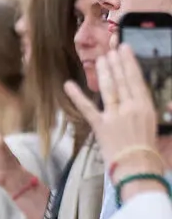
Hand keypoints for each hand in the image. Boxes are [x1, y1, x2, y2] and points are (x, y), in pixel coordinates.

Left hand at [65, 46, 169, 188]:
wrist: (138, 169)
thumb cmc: (148, 151)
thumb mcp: (152, 125)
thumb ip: (143, 109)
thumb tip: (136, 97)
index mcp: (145, 107)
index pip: (136, 80)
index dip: (129, 63)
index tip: (124, 49)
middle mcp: (130, 107)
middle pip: (122, 80)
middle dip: (115, 63)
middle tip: (109, 50)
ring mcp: (114, 116)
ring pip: (108, 89)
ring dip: (103, 72)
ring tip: (100, 60)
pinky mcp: (100, 126)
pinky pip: (87, 108)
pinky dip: (77, 96)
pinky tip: (68, 84)